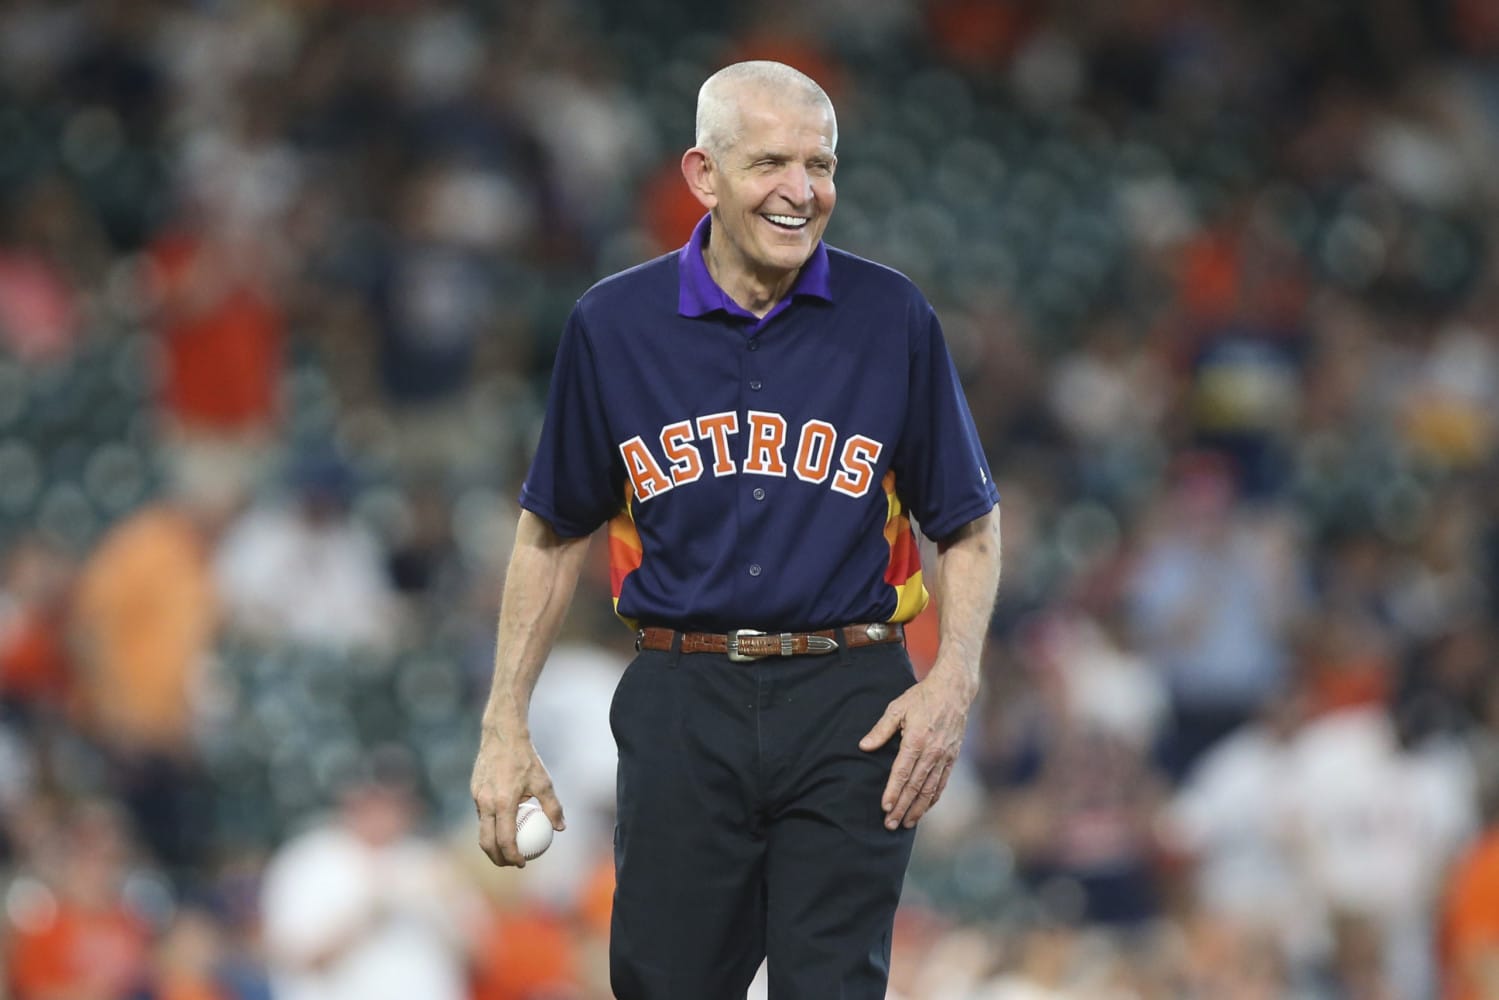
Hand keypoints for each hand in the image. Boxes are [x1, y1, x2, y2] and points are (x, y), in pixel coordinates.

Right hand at [470, 724, 564, 867]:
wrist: (502, 735)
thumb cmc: (526, 759)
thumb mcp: (544, 782)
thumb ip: (552, 807)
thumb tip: (560, 828)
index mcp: (503, 803)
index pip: (505, 840)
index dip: (513, 856)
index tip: (522, 863)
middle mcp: (486, 803)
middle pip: (487, 842)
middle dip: (497, 858)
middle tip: (511, 864)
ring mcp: (477, 797)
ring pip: (482, 829)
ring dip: (492, 844)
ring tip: (507, 850)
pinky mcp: (474, 791)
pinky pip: (481, 815)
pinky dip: (490, 826)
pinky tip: (503, 825)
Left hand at [858, 664, 974, 829]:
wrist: (954, 691)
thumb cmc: (922, 697)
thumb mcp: (897, 707)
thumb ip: (881, 729)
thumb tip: (864, 746)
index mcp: (916, 740)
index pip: (902, 773)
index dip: (893, 792)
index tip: (885, 808)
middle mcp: (932, 752)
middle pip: (915, 787)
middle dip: (902, 807)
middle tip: (890, 825)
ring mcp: (944, 757)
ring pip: (930, 790)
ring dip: (917, 809)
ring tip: (906, 824)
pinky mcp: (952, 758)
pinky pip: (941, 783)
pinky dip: (932, 799)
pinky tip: (924, 809)